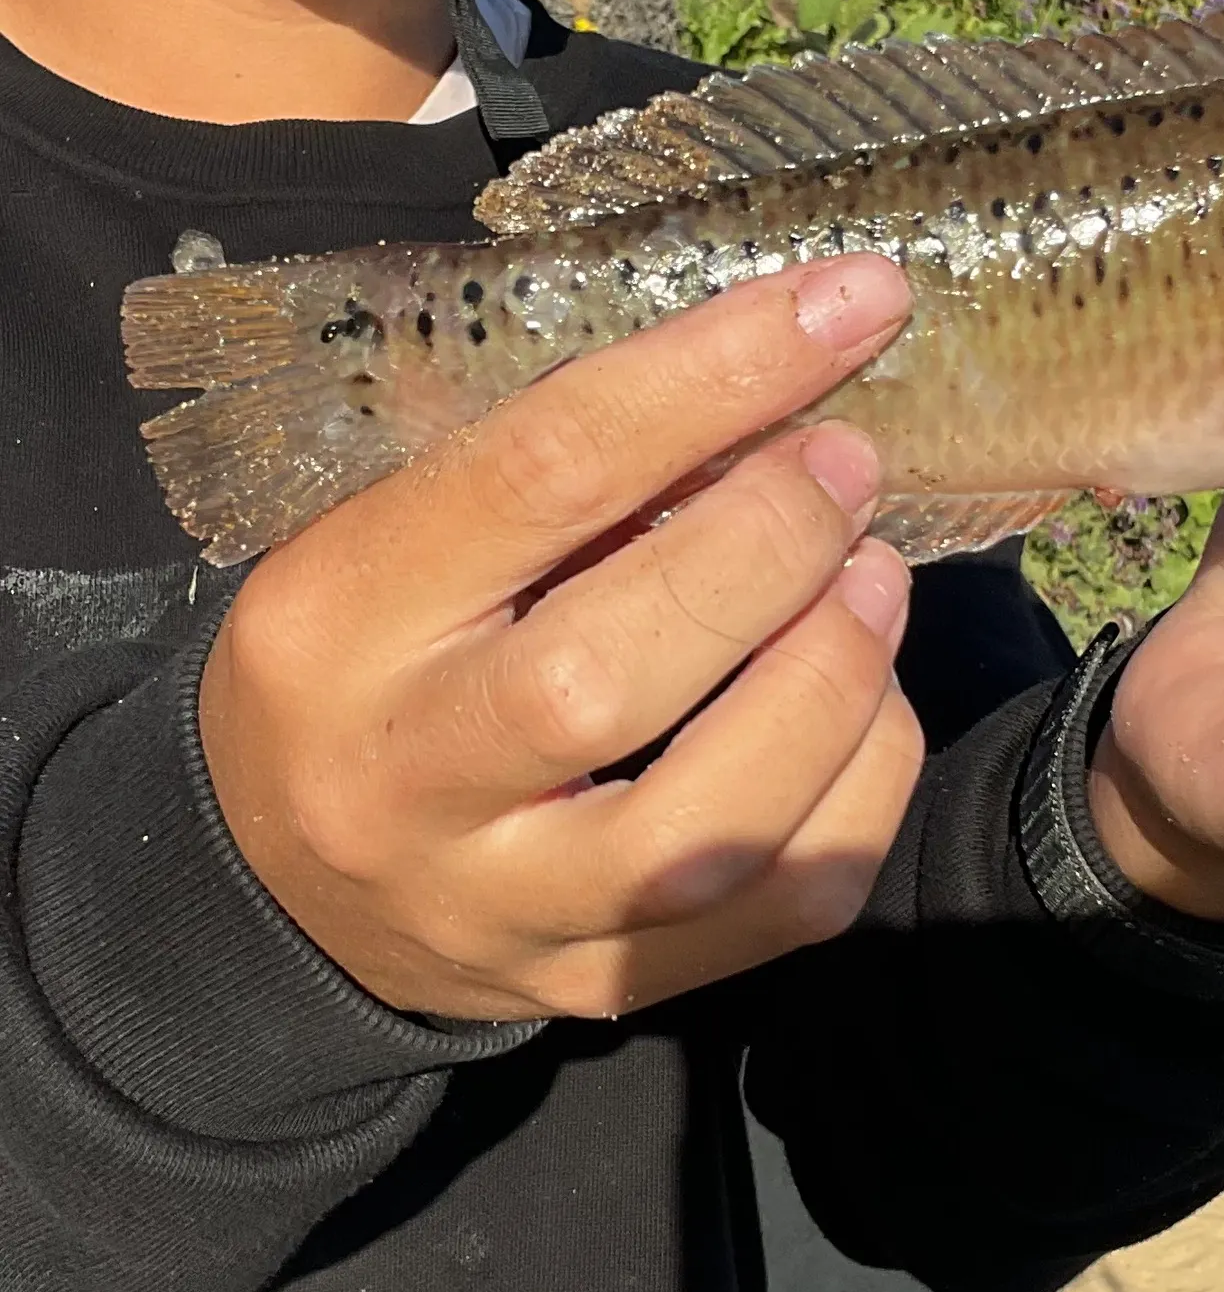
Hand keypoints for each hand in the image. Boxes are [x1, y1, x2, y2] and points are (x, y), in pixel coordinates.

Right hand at [199, 254, 923, 1019]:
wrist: (278, 881)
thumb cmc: (358, 665)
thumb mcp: (394, 538)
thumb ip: (548, 478)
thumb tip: (757, 400)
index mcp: (337, 620)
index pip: (539, 475)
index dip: (713, 378)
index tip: (845, 306)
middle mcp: (405, 782)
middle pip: (610, 675)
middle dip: (773, 548)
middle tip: (849, 471)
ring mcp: (503, 909)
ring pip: (707, 826)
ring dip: (836, 682)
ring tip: (876, 584)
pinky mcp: (592, 985)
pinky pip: (779, 911)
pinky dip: (865, 792)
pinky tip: (866, 711)